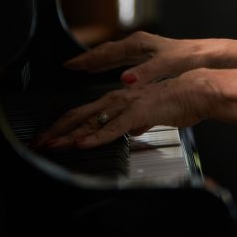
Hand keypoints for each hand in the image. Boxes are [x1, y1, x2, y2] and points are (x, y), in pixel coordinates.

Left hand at [32, 75, 209, 150]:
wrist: (196, 91)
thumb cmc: (178, 101)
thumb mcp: (151, 114)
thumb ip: (138, 120)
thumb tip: (132, 130)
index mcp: (120, 98)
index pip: (85, 112)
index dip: (65, 126)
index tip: (51, 138)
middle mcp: (118, 97)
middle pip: (80, 114)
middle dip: (57, 130)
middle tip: (40, 143)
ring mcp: (126, 105)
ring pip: (92, 121)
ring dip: (70, 135)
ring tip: (54, 146)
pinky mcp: (138, 113)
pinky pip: (113, 128)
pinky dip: (96, 137)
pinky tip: (84, 144)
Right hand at [64, 30, 210, 85]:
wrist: (211, 56)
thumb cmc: (192, 58)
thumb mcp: (167, 65)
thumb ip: (145, 73)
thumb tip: (124, 81)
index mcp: (139, 44)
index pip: (105, 52)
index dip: (86, 60)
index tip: (69, 65)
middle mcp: (140, 44)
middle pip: (107, 51)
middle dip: (88, 58)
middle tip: (70, 66)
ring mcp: (145, 49)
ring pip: (115, 54)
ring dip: (100, 61)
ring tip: (85, 68)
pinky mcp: (152, 57)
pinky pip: (125, 58)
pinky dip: (113, 64)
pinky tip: (111, 71)